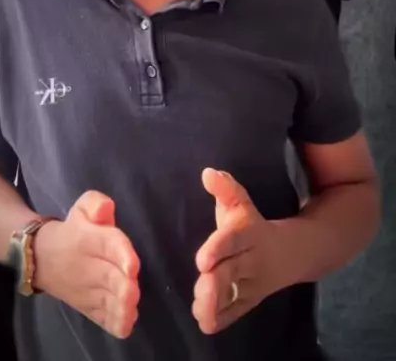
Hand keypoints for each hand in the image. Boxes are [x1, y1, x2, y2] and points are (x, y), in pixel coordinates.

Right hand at [33, 190, 140, 338]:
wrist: (40, 257)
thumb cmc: (72, 230)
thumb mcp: (82, 208)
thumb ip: (96, 203)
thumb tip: (106, 209)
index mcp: (89, 238)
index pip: (107, 244)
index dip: (120, 254)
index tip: (132, 266)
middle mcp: (88, 266)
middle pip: (107, 276)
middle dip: (121, 286)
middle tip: (132, 292)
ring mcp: (86, 289)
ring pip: (104, 300)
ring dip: (118, 307)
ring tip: (130, 311)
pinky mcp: (86, 306)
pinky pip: (98, 317)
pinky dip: (111, 323)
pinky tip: (124, 326)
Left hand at [192, 169, 288, 333]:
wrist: (296, 251)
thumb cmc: (254, 225)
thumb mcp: (241, 205)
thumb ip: (225, 190)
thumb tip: (208, 173)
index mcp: (249, 233)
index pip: (233, 239)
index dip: (218, 248)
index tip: (202, 260)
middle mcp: (252, 259)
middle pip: (233, 270)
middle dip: (216, 281)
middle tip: (200, 284)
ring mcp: (253, 282)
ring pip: (235, 295)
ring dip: (217, 302)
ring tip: (199, 308)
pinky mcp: (251, 300)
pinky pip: (237, 312)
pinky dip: (222, 318)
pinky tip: (205, 321)